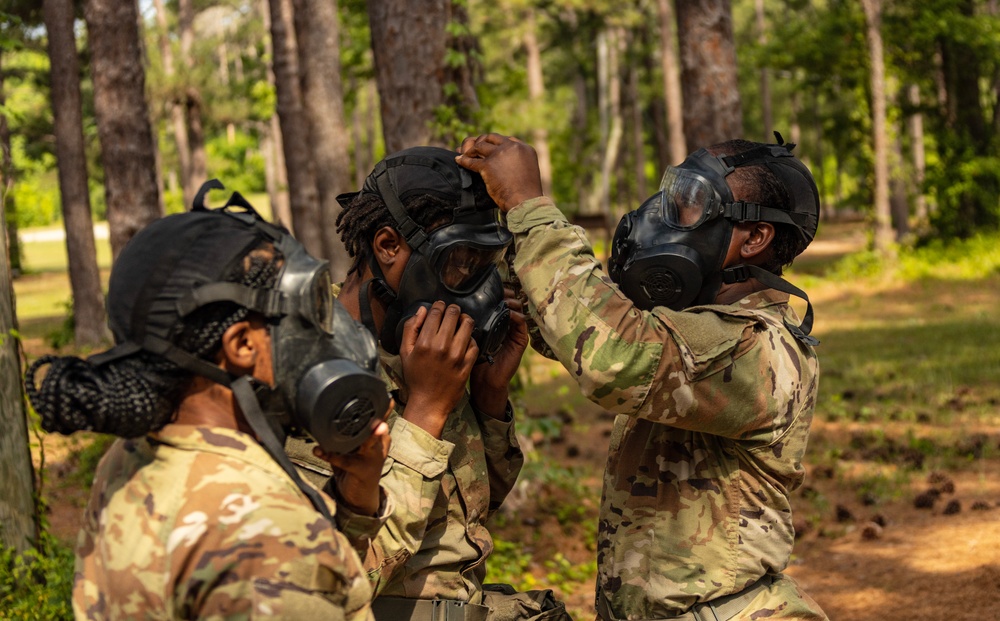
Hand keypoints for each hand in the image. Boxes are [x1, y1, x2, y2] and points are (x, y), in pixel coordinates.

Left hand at [314, 411, 390, 516]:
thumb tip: (329, 411)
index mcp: (378, 437)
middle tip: (382, 406)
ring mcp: (373, 458)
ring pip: (370, 443)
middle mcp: (379, 445)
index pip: (381, 418)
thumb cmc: (356, 465)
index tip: (384, 395)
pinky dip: (330, 455)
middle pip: (380, 428)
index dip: (382, 407)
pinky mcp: (362, 471)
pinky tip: (319, 450)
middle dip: (380, 418)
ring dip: (369, 436)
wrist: (360, 496)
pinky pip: (345, 461)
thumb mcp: (355, 446)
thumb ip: (350, 432)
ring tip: (373, 428)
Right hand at [398, 301, 478, 437]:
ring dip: (465, 320)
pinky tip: (466, 340)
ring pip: (468, 325)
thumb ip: (411, 328)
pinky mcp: (467, 364)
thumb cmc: (415, 377)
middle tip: (452, 312)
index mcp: (425, 342)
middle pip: (454, 314)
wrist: (429, 403)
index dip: (439, 305)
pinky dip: (471, 338)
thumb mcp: (405, 352)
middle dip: (453, 309)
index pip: (436, 312)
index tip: (440, 306)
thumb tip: (422, 310)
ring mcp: (457, 356)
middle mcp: (442, 347)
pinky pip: (475, 343)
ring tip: (461, 322)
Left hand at [455, 134, 543, 211]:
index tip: (489, 147)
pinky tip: (458, 160)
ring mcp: (499, 154)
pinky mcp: (488, 164)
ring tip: (465, 154)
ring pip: (480, 146)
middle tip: (474, 147)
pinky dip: (463, 160)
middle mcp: (512, 147)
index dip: (496, 143)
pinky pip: (471, 160)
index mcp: (524, 148)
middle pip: (492, 138)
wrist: (524, 202)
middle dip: (481, 141)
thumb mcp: (528, 171)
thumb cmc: (527, 193)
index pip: (507, 139)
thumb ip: (518, 162)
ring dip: (471, 150)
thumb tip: (506, 163)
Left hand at [470, 288, 528, 418]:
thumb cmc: (471, 360)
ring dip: (511, 302)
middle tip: (499, 289)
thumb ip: (462, 323)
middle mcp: (504, 325)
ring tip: (504, 299)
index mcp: (491, 322)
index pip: (496, 302)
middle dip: (504, 294)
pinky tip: (508, 313)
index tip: (487, 286)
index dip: (494, 292)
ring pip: (518, 310)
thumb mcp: (464, 338)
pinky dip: (516, 316)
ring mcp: (513, 333)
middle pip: (508, 303)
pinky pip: (522, 324)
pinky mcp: (520, 341)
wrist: (483, 381)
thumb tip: (454, 304)